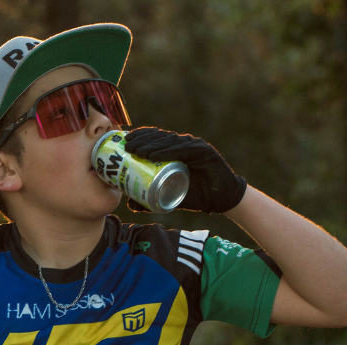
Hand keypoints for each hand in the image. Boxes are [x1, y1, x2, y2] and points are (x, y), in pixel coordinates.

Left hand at [123, 127, 246, 213]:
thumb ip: (152, 199)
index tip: (124, 142)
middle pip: (160, 137)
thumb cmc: (197, 195)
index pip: (157, 138)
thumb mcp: (171, 197)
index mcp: (178, 149)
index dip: (141, 137)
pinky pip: (182, 150)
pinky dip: (166, 152)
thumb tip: (130, 205)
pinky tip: (153, 156)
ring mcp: (195, 146)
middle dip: (141, 139)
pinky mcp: (204, 152)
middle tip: (125, 145)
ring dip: (150, 145)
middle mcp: (186, 144)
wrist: (222, 201)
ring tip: (135, 150)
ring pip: (169, 142)